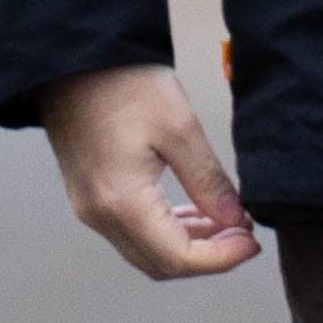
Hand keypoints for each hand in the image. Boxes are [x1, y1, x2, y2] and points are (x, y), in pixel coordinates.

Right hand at [37, 64, 256, 279]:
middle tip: (243, 234)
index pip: (178, 258)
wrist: (71, 58)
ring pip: (146, 251)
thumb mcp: (179, 126)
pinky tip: (193, 210)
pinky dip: (166, 230)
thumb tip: (234, 220)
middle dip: (209, 257)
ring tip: (226, 221)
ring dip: (189, 245)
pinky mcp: (89, 196)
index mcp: (121, 201)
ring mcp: (89, 208)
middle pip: (161, 264)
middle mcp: (99, 215)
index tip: (252, 241)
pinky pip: (131, 231)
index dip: (222, 258)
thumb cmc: (121, 82)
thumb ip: (208, 181)